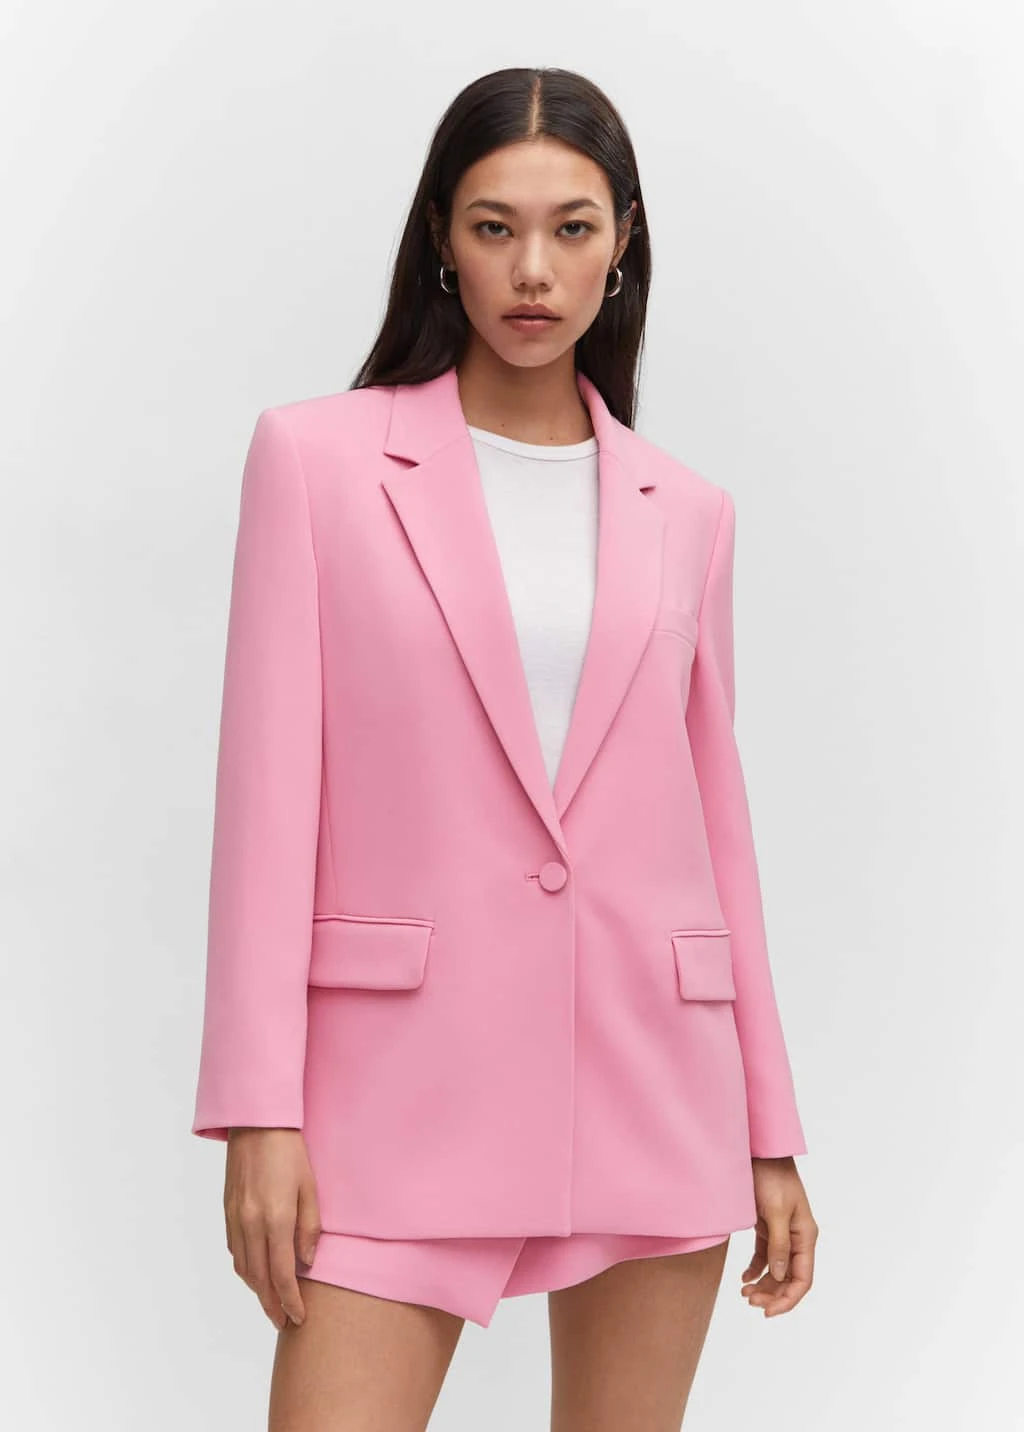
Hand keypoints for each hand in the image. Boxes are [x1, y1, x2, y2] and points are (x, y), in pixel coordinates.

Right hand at [224, 1128, 321, 1331]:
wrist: (257, 1123)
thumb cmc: (290, 1151)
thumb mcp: (310, 1187)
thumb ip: (309, 1227)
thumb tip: (306, 1262)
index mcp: (275, 1219)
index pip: (281, 1275)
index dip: (290, 1301)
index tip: (298, 1318)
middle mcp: (250, 1224)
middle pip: (259, 1279)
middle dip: (271, 1304)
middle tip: (283, 1322)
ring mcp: (235, 1218)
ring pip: (243, 1267)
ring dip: (256, 1290)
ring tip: (271, 1302)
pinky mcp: (227, 1210)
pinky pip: (234, 1249)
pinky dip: (245, 1267)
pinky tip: (255, 1272)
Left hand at [740, 1155, 816, 1316]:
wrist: (759, 1152)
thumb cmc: (772, 1177)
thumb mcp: (776, 1212)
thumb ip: (779, 1245)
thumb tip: (780, 1276)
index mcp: (805, 1236)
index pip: (803, 1279)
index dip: (788, 1299)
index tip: (768, 1312)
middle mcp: (797, 1238)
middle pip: (790, 1278)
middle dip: (773, 1294)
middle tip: (750, 1302)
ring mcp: (783, 1233)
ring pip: (777, 1270)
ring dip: (764, 1285)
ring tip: (745, 1293)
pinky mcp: (768, 1227)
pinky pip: (765, 1256)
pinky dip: (756, 1270)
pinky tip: (744, 1278)